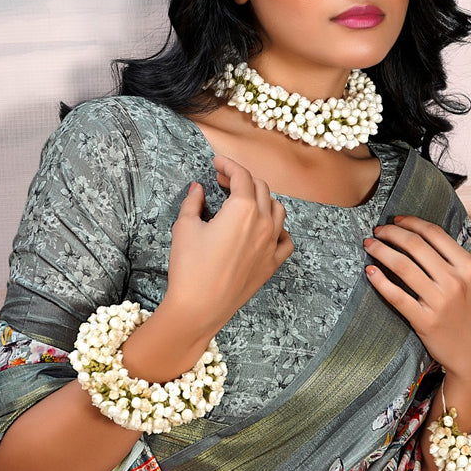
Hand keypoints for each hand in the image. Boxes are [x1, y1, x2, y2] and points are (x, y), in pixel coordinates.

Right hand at [165, 155, 293, 336]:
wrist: (199, 307)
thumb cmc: (189, 267)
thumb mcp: (184, 228)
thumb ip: (193, 202)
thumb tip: (197, 189)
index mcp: (242, 209)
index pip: (242, 176)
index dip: (228, 165)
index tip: (217, 163)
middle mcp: (262, 223)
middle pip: (261, 188)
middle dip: (242, 179)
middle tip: (223, 181)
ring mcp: (271, 244)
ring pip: (277, 210)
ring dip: (262, 199)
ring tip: (244, 201)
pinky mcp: (271, 264)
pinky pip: (286, 240)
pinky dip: (278, 229)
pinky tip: (265, 228)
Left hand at [363, 215, 470, 385]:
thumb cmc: (469, 314)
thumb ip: (452, 260)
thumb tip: (421, 235)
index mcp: (467, 266)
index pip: (434, 233)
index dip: (410, 223)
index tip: (395, 221)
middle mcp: (455, 280)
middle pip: (415, 245)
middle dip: (391, 234)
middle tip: (376, 232)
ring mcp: (440, 301)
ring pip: (402, 266)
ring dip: (380, 251)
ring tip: (369, 246)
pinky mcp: (425, 321)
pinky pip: (396, 295)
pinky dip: (379, 281)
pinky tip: (370, 271)